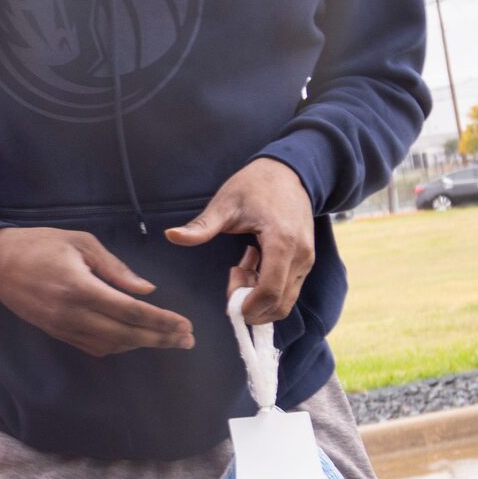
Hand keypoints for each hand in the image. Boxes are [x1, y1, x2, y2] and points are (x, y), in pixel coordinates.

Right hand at [0, 226, 194, 355]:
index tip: (186, 324)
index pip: (131, 311)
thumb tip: (147, 290)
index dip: (162, 321)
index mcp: (80, 288)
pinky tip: (136, 340)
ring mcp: (63, 328)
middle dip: (161, 338)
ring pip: (113, 345)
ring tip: (169, 340)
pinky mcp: (57, 333)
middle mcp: (72, 314)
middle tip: (188, 339)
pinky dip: (121, 346)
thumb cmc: (40, 244)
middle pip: (127, 334)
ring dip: (143, 345)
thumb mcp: (81, 242)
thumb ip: (115, 268)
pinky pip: (95, 347)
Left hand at [166, 157, 314, 325]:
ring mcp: (306, 260)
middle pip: (278, 304)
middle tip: (232, 277)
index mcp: (282, 242)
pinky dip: (267, 287)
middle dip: (250, 304)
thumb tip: (171, 236)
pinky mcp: (305, 261)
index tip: (228, 299)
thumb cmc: (255, 185)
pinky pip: (288, 289)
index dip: (247, 306)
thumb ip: (201, 226)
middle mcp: (301, 256)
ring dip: (258, 296)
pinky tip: (253, 263)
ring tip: (242, 266)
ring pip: (284, 300)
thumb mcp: (225, 204)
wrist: (288, 172)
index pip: (269, 292)